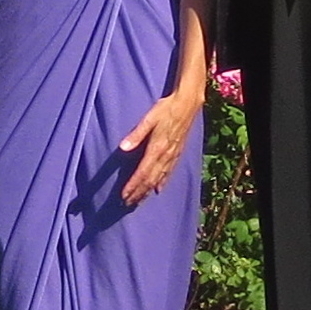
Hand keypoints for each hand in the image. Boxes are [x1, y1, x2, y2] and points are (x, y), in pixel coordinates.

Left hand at [118, 91, 201, 206]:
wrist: (187, 104)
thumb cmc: (166, 109)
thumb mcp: (149, 118)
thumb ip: (136, 134)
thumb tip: (122, 148)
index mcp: (157, 148)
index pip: (142, 173)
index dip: (133, 186)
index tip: (124, 196)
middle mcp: (165, 156)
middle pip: (150, 180)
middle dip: (138, 193)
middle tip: (127, 204)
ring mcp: (173, 156)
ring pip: (159, 179)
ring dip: (148, 191)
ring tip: (139, 201)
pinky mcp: (177, 153)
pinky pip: (168, 173)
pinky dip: (162, 183)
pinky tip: (158, 189)